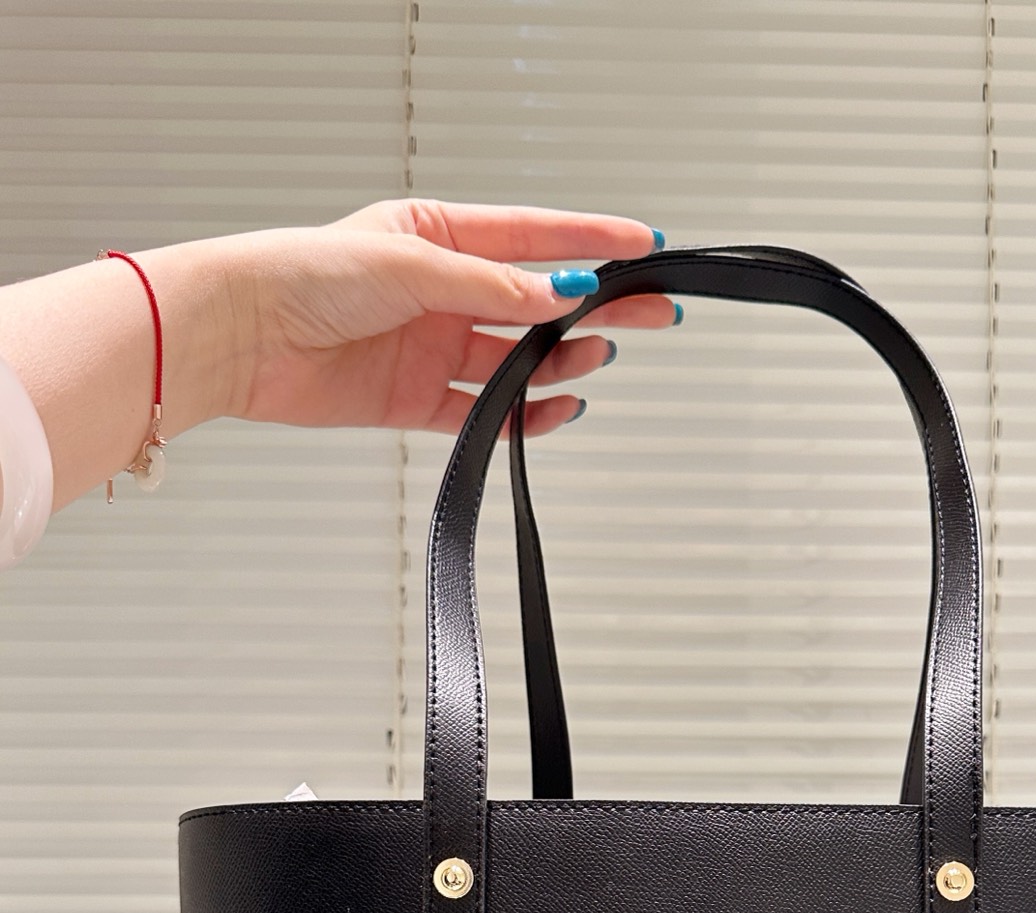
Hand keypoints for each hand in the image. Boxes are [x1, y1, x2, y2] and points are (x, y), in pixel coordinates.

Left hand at [224, 199, 676, 437]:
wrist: (244, 335)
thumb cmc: (304, 275)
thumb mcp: (412, 264)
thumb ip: (492, 287)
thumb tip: (561, 292)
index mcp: (439, 237)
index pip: (534, 236)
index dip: (592, 239)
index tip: (644, 247)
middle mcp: (441, 291)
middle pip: (539, 301)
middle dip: (599, 305)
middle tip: (652, 313)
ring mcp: (432, 346)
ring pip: (518, 358)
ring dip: (561, 360)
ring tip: (594, 359)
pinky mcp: (417, 399)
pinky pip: (486, 410)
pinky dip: (523, 413)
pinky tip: (555, 407)